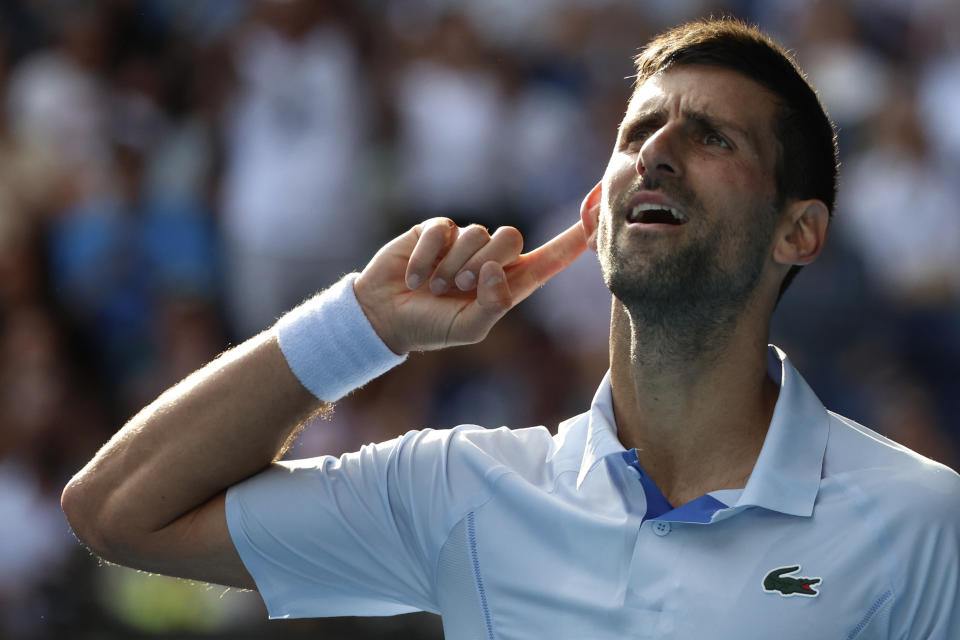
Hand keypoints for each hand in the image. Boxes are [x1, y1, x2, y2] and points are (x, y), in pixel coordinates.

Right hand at [354, 217, 586, 353]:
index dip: (575, 237)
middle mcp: (490, 259)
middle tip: (458, 287)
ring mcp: (463, 242)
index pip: (550, 258)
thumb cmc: (431, 326)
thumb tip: (498, 269)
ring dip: (453, 266)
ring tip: (434, 287)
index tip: (601, 209)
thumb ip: (493, 305)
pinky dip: (428, 258)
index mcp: (508, 284)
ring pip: (477, 233)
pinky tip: (415, 277)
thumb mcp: (469, 329)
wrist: (384, 316)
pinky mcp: (435, 230)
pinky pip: (443, 230)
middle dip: (485, 263)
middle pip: (511, 238)